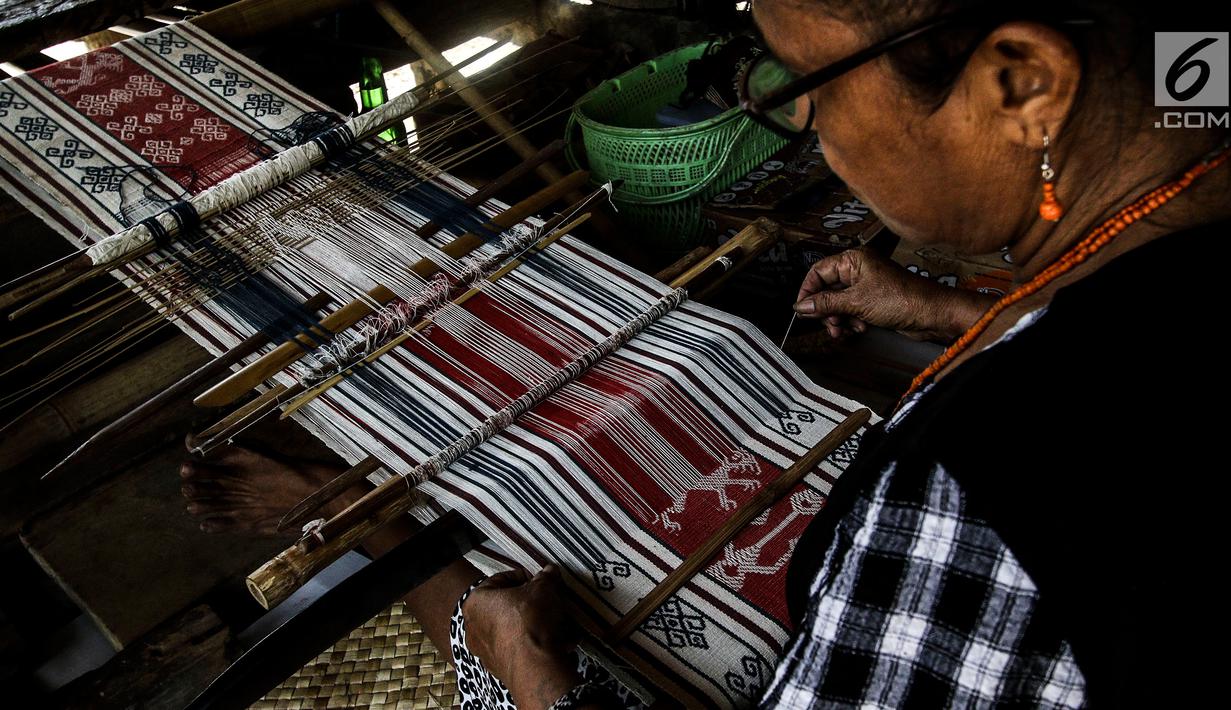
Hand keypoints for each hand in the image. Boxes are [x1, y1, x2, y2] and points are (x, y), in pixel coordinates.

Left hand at [463, 565, 584, 708]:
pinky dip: (537, 645)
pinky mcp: (501, 669)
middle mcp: (474, 627)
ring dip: (537, 625)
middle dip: (532, 603)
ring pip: (515, 630)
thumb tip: (550, 572)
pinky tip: (560, 643)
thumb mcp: (543, 588)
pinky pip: (521, 650)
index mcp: (476, 601)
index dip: (526, 577)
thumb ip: (546, 577)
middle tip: (550, 601)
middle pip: (508, 607)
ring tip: (559, 623)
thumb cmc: (530, 619)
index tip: (542, 581)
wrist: (534, 666)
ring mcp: (486, 651)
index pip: (501, 579)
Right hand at [793, 248, 993, 341]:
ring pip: (838, 304)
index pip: (819, 271)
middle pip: (827, 290)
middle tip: (828, 324)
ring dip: (839, 319)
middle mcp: (858, 270)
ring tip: (845, 329)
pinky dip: (851, 322)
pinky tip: (859, 328)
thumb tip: (803, 306)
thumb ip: (826, 303)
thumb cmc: (903, 298)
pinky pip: (851, 311)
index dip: (808, 291)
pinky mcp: (873, 301)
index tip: (802, 309)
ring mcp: (866, 286)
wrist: (931, 314)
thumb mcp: (857, 301)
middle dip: (826, 310)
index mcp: (854, 260)